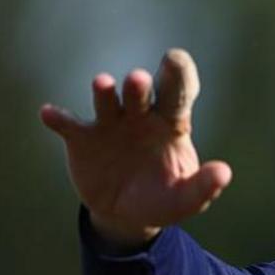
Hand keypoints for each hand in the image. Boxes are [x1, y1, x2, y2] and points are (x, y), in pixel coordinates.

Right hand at [39, 49, 231, 248]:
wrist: (126, 214)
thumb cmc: (163, 197)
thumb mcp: (186, 198)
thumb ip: (204, 186)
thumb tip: (224, 172)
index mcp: (171, 123)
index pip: (178, 93)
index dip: (178, 75)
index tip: (174, 60)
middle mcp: (141, 116)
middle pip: (142, 94)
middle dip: (139, 86)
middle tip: (138, 79)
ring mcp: (110, 124)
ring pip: (107, 102)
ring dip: (104, 93)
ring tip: (102, 84)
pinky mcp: (82, 139)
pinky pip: (69, 125)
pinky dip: (59, 119)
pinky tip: (50, 115)